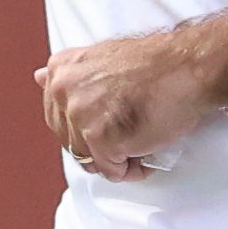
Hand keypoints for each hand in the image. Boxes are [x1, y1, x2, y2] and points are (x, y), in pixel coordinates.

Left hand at [36, 30, 216, 178]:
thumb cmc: (155, 66)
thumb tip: (38, 77)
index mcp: (60, 70)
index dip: (90, 128)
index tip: (116, 117)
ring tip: (144, 134)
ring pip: (91, 161)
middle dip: (103, 145)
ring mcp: (79, 114)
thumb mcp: (101, 57)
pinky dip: (133, 167)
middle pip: (73, 144)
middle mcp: (63, 90)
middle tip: (134, 127)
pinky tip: (149, 144)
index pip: (59, 120)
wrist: (189, 66)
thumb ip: (69, 73)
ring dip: (120, 157)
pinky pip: (112, 171)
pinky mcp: (100, 137)